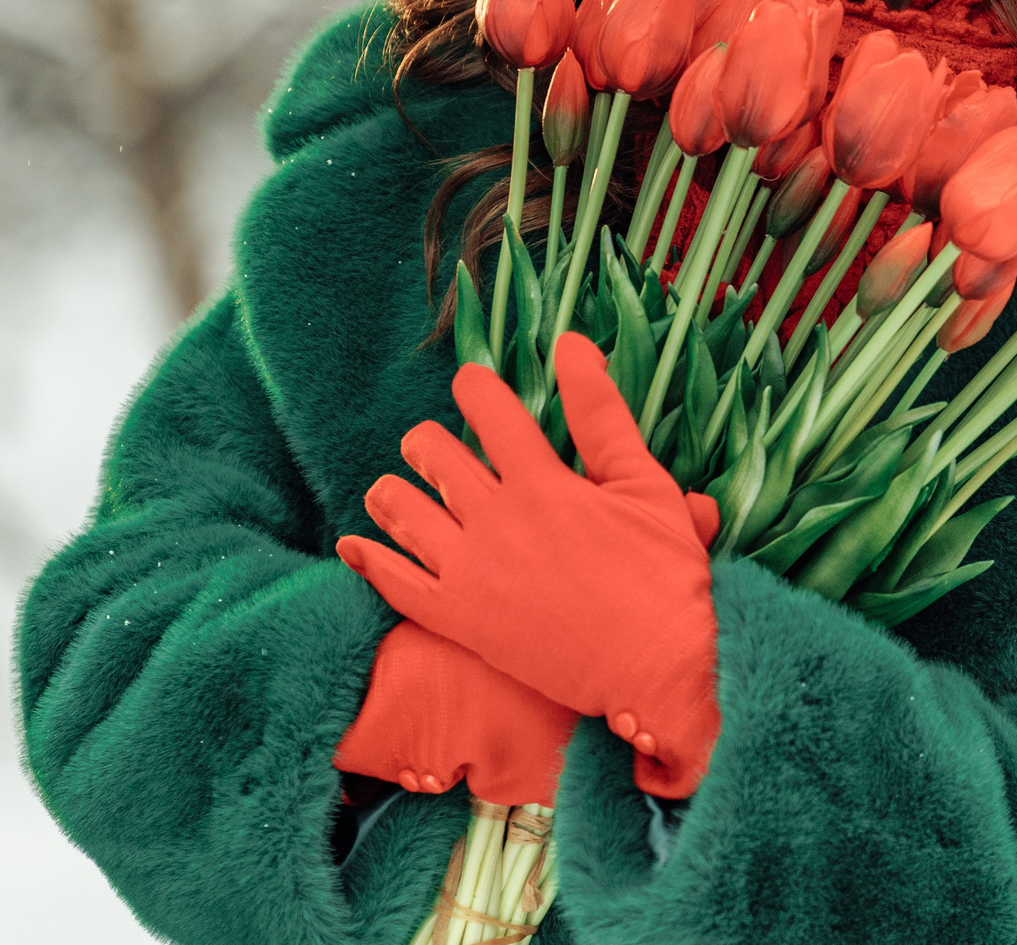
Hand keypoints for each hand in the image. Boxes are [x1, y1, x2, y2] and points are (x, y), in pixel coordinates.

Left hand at [336, 335, 722, 796]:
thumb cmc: (663, 578)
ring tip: (394, 487)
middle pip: (435, 456)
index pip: (490, 413)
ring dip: (393, 491)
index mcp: (542, 482)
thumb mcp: (645, 485)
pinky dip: (370, 560)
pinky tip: (354, 545)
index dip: (475, 388)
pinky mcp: (460, 621)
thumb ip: (602, 415)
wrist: (656, 672)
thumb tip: (572, 345)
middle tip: (431, 444)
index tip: (470, 383)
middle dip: (427, 441)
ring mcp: (471, 572)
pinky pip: (396, 584)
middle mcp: (496, 520)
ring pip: (403, 513)